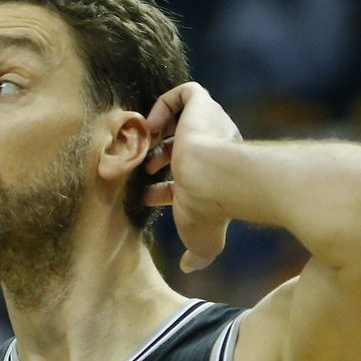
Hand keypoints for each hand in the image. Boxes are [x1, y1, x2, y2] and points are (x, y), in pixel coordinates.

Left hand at [143, 82, 241, 272]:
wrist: (219, 181)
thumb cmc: (213, 211)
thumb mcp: (204, 242)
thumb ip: (199, 255)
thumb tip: (190, 267)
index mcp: (216, 177)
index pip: (188, 177)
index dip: (164, 186)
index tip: (147, 197)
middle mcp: (216, 148)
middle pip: (182, 148)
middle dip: (158, 160)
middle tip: (142, 172)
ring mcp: (210, 126)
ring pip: (182, 120)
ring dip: (157, 136)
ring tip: (142, 153)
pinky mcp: (203, 106)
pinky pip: (186, 93)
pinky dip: (164, 105)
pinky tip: (152, 128)